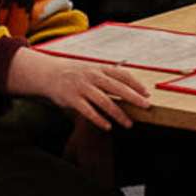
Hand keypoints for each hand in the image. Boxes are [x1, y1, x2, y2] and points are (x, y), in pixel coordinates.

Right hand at [14, 49, 151, 130]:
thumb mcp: (91, 69)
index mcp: (99, 68)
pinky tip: (107, 127)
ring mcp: (82, 87)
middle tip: (146, 107)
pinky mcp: (72, 98)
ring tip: (129, 124)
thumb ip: (107, 77)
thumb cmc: (74, 74)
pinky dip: (98, 119)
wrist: (48, 74)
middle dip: (133, 98)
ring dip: (118, 114)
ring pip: (104, 101)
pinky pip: (87, 111)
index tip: (147, 93)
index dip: (135, 84)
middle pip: (117, 87)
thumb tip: (129, 86)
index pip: (122, 74)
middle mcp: (92, 76)